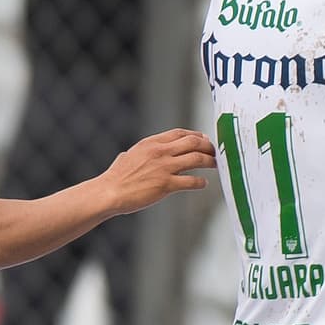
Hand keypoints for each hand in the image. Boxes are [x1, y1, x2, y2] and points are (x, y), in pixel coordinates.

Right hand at [102, 130, 216, 213]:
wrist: (110, 192)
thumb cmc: (116, 177)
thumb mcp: (129, 155)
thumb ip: (141, 152)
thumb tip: (141, 152)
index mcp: (151, 143)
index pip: (180, 133)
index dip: (196, 135)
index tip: (203, 139)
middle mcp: (160, 152)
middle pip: (193, 142)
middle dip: (207, 146)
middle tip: (214, 152)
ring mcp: (164, 168)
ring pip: (197, 159)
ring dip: (209, 161)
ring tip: (215, 164)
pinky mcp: (166, 184)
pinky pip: (191, 181)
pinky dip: (200, 182)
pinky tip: (203, 184)